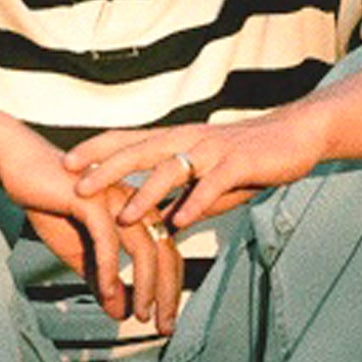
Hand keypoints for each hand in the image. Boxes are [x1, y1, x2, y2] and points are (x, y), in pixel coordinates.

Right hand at [0, 128, 188, 332]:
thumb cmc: (51, 203)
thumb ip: (103, 280)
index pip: (167, 254)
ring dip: (144, 285)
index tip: (166, 321)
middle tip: (164, 326)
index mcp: (137, 212)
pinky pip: (107, 238)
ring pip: (143, 247)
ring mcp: (115, 199)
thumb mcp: (81, 253)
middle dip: (167, 293)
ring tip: (140, 313)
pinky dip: (109, 267)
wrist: (19, 168)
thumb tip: (121, 312)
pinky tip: (106, 291)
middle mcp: (133, 204)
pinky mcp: (91, 198)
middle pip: (165, 252)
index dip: (170, 289)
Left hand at [64, 106, 332, 239]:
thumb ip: (187, 200)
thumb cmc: (250, 158)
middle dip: (105, 168)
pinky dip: (195, 204)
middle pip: (139, 151)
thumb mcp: (211, 181)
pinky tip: (179, 223)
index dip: (96, 149)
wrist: (296, 135)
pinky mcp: (239, 164)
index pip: (128, 140)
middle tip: (75, 185)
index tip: (65, 162)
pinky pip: (212, 185)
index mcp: (178, 140)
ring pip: (171, 169)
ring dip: (145, 194)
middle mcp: (189, 139)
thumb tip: (165, 227)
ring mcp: (213, 151)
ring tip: (122, 216)